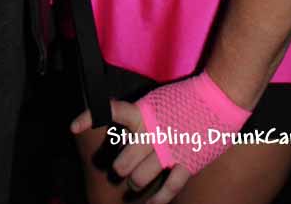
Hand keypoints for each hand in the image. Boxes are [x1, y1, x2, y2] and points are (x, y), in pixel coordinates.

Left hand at [71, 99, 189, 202]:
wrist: (218, 97)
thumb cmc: (187, 97)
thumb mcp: (157, 101)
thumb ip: (141, 116)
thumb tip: (126, 129)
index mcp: (142, 112)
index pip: (110, 111)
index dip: (89, 118)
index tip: (73, 127)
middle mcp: (151, 132)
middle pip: (122, 163)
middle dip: (119, 170)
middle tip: (119, 171)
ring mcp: (168, 150)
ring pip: (139, 179)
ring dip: (135, 185)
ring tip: (135, 185)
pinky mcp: (186, 163)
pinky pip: (167, 189)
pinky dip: (157, 199)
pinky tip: (150, 203)